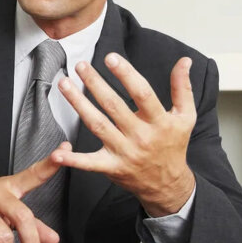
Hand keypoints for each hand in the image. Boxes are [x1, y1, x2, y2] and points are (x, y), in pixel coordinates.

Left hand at [53, 54, 195, 215]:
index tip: (110, 58)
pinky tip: (57, 152)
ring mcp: (124, 152)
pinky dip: (73, 159)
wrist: (168, 184)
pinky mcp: (111, 167)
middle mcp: (141, 136)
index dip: (126, 74)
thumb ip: (182, 88)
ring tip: (64, 84)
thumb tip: (184, 61)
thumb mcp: (185, 117)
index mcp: (160, 122)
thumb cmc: (173, 146)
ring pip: (98, 125)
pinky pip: (89, 163)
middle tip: (80, 65)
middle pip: (114, 106)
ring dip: (78, 104)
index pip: (142, 93)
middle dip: (95, 83)